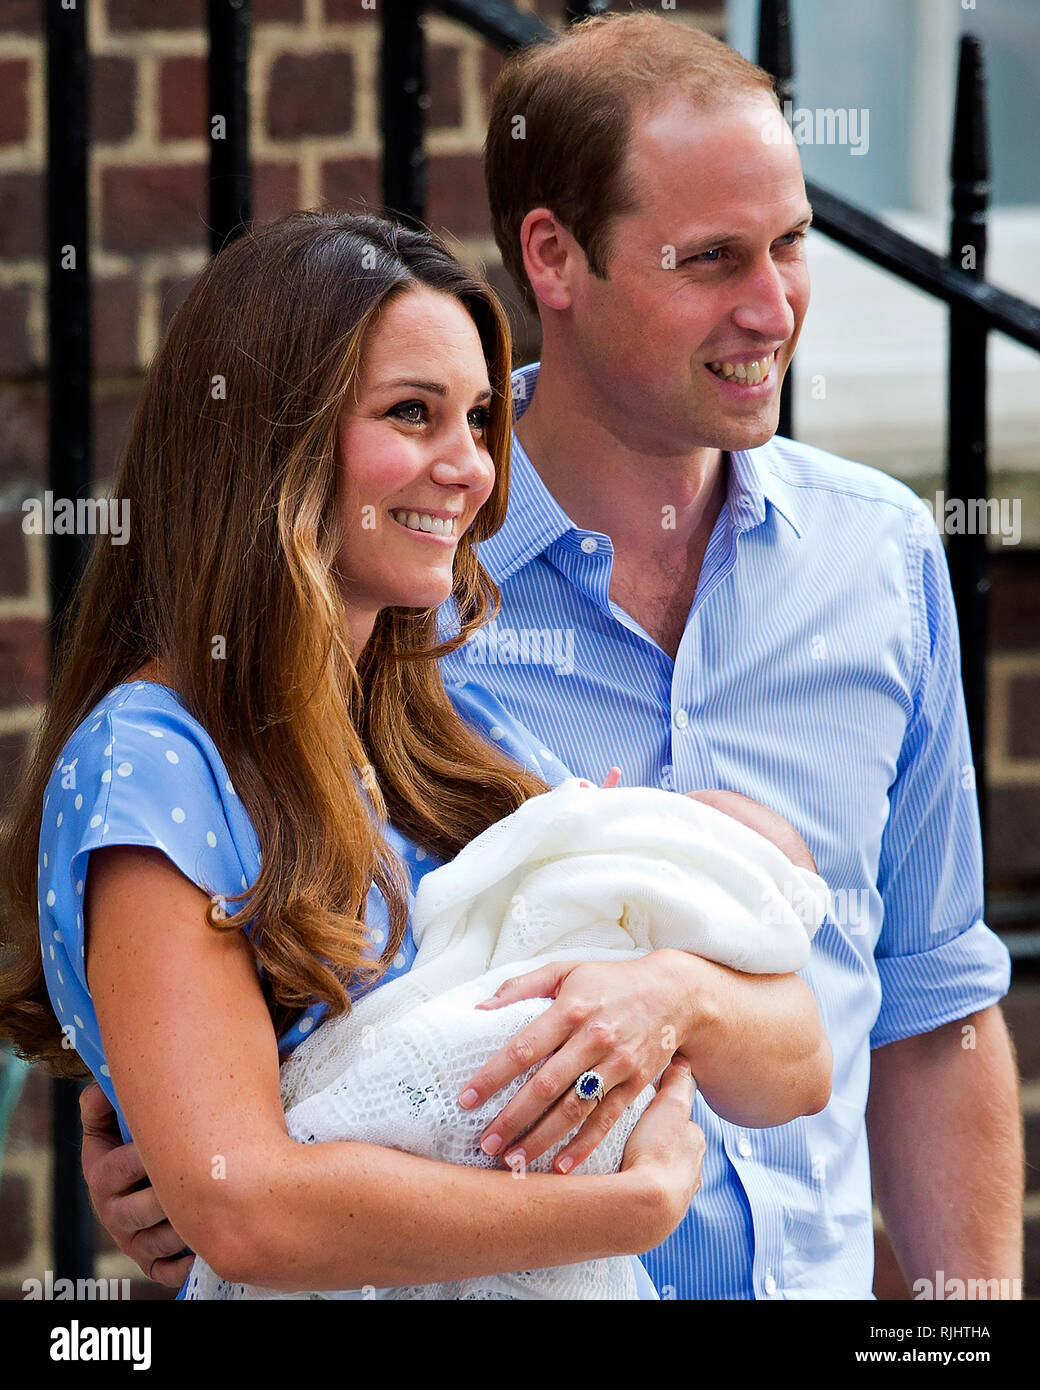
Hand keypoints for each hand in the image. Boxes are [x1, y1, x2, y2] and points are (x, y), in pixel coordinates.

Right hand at [79, 1082, 193, 1287]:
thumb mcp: (110, 1122)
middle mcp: (112, 1213)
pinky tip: (207, 1244)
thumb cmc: (132, 1143)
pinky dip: (186, 1262)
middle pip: (142, 1208)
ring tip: (218, 1201)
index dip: (146, 1154)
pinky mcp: (150, 1262)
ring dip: (189, 1224)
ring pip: (160, 1239)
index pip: (117, 1168)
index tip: (178, 1136)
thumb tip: (100, 1089)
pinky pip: (166, 1271)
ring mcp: (132, 1241)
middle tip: (210, 1171)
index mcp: (101, 1177)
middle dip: (174, 1192)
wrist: (139, 1181)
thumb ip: (102, 1105)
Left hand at [458, 950, 696, 1171]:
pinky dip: (583, 1147)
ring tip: (512, 1161)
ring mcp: (617, 1064)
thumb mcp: (566, 970)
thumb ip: (521, 986)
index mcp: (571, 1009)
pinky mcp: (635, 1084)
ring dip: (541, 1138)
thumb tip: (479, 1009)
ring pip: (573, 1109)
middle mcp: (593, 1039)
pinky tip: (560, 1167)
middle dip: (511, 1118)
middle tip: (484, 1142)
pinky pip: (605, 1120)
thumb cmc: (610, 982)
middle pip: (545, 1086)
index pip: (523, 1047)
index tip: (466, 1100)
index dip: (493, 1076)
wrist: (675, 994)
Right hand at [621, 1056, 704, 1238]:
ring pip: (659, 1176)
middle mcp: (691, 1173)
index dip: (664, 1114)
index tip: (644, 1112)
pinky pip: (644, 1198)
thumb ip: (676, 1083)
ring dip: (643, 1169)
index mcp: (695, 1145)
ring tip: (619, 1162)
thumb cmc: (658, 1152)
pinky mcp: (655, 1216)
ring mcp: (675, 1198)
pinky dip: (634, 1190)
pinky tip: (618, 1184)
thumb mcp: (670, 1106)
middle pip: (672, 1151)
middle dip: (655, 1145)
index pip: (683, 1123)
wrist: (645, 1205)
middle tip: (628, 1137)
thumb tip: (682, 1060)